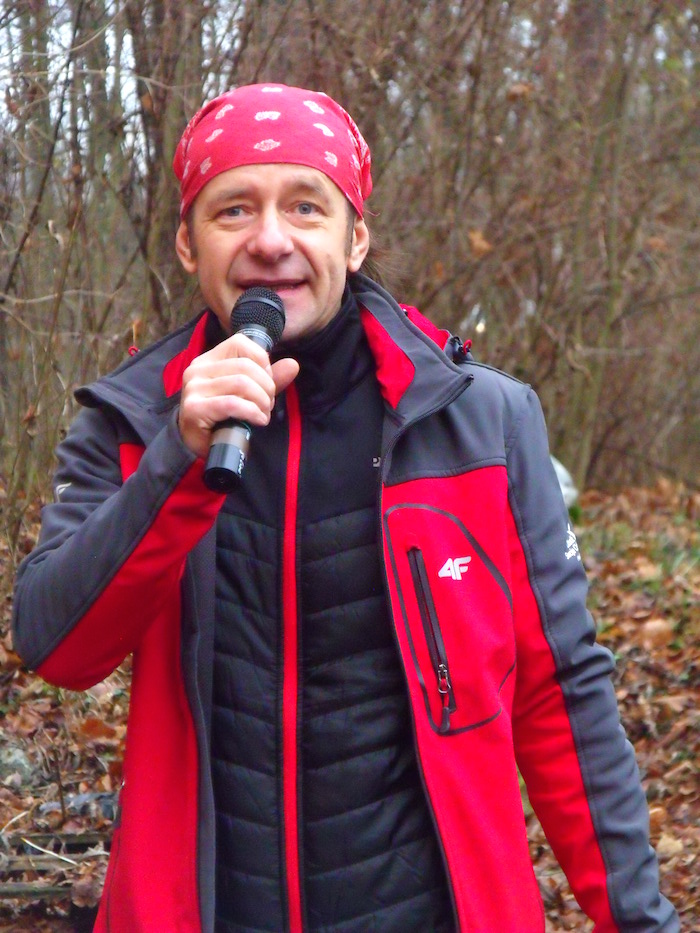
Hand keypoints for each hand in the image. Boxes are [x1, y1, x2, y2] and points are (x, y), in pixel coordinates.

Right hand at [178, 333, 298, 458]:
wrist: (199, 446)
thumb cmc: (223, 418)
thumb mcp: (249, 394)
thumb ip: (269, 379)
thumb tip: (293, 364)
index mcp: (209, 360)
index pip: (241, 343)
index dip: (262, 362)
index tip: (267, 383)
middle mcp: (198, 369)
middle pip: (246, 366)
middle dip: (266, 387)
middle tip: (268, 405)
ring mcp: (194, 388)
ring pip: (242, 383)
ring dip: (262, 402)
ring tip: (263, 414)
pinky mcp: (194, 408)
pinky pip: (232, 403)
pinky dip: (252, 412)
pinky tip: (258, 420)